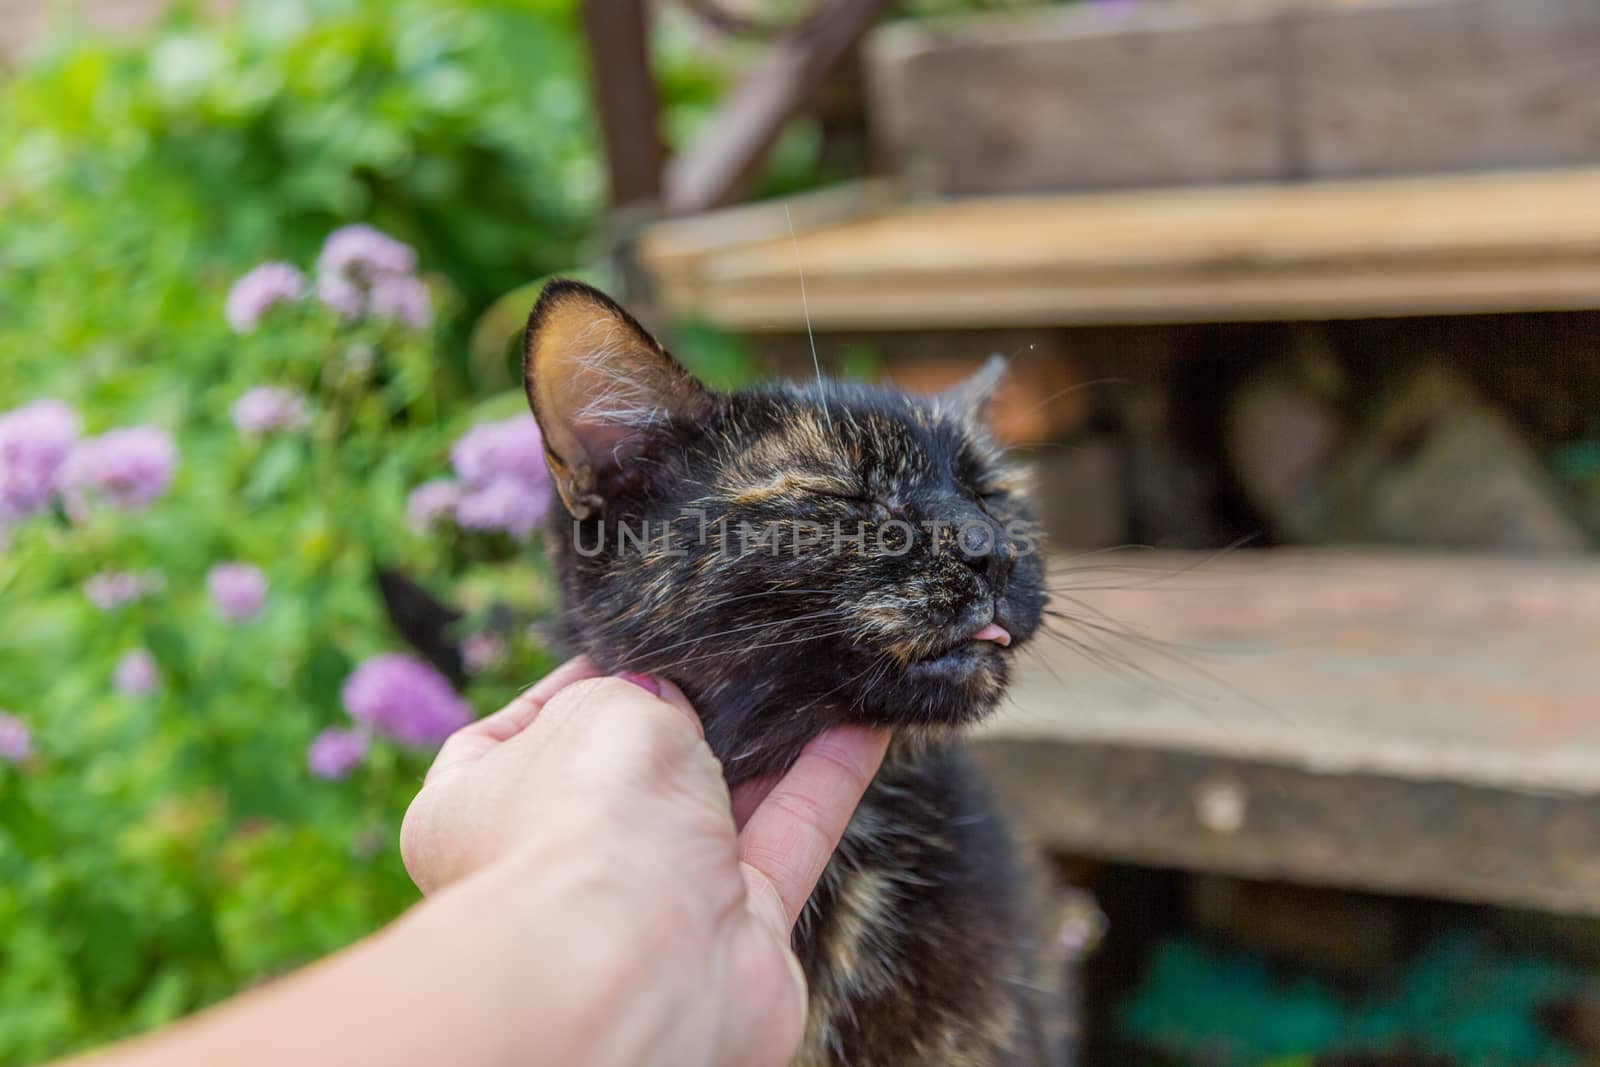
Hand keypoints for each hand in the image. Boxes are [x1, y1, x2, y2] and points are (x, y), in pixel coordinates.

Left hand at [400, 657, 890, 1066]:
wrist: (633, 961)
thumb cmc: (585, 820)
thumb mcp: (602, 708)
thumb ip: (641, 692)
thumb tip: (672, 701)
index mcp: (479, 802)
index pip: (525, 729)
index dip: (581, 680)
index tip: (633, 642)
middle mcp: (561, 856)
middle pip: (636, 768)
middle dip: (691, 711)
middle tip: (740, 650)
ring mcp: (647, 899)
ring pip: (723, 803)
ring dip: (774, 740)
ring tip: (819, 672)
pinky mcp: (733, 930)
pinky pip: (787, 840)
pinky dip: (824, 783)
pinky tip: (863, 725)